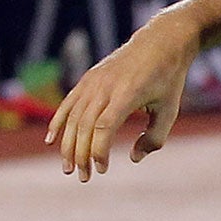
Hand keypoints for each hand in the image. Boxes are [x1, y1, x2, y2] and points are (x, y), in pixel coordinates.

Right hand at [45, 14, 196, 179]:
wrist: (160, 43)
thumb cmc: (168, 79)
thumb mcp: (170, 110)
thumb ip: (154, 138)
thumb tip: (133, 158)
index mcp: (127, 94)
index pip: (104, 126)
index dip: (99, 150)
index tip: (102, 169)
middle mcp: (105, 87)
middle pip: (84, 125)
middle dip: (81, 154)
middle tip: (83, 177)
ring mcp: (93, 82)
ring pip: (73, 117)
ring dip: (68, 144)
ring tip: (68, 167)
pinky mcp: (88, 79)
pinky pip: (68, 103)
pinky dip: (58, 122)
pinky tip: (50, 140)